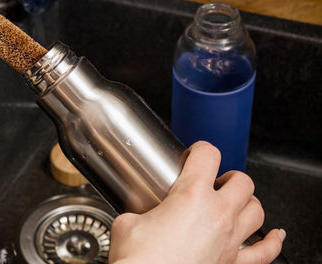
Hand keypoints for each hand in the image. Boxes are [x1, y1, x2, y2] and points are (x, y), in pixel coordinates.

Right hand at [109, 141, 284, 263]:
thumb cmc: (141, 260)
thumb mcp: (127, 224)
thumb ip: (137, 212)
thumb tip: (136, 216)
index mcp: (191, 195)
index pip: (208, 154)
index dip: (200, 149)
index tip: (195, 154)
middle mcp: (217, 214)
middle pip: (242, 181)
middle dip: (229, 177)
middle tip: (215, 181)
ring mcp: (230, 240)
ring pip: (257, 210)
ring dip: (247, 202)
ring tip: (235, 201)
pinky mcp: (233, 263)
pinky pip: (266, 251)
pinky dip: (272, 241)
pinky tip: (274, 236)